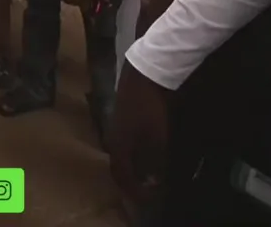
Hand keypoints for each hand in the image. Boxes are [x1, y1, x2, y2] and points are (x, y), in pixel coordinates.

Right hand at [110, 63, 169, 209]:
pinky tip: (144, 151)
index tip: (148, 198)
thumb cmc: (150, 108)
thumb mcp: (157, 139)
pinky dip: (134, 152)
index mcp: (117, 146)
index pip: (122, 176)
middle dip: (130, 180)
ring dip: (132, 165)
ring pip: (121, 152)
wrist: (144, 73)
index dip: (134, 190)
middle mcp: (112, 137)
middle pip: (118, 165)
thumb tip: (155, 182)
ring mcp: (116, 124)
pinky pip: (126, 141)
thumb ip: (155, 162)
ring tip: (145, 172)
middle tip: (144, 188)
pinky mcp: (123, 114)